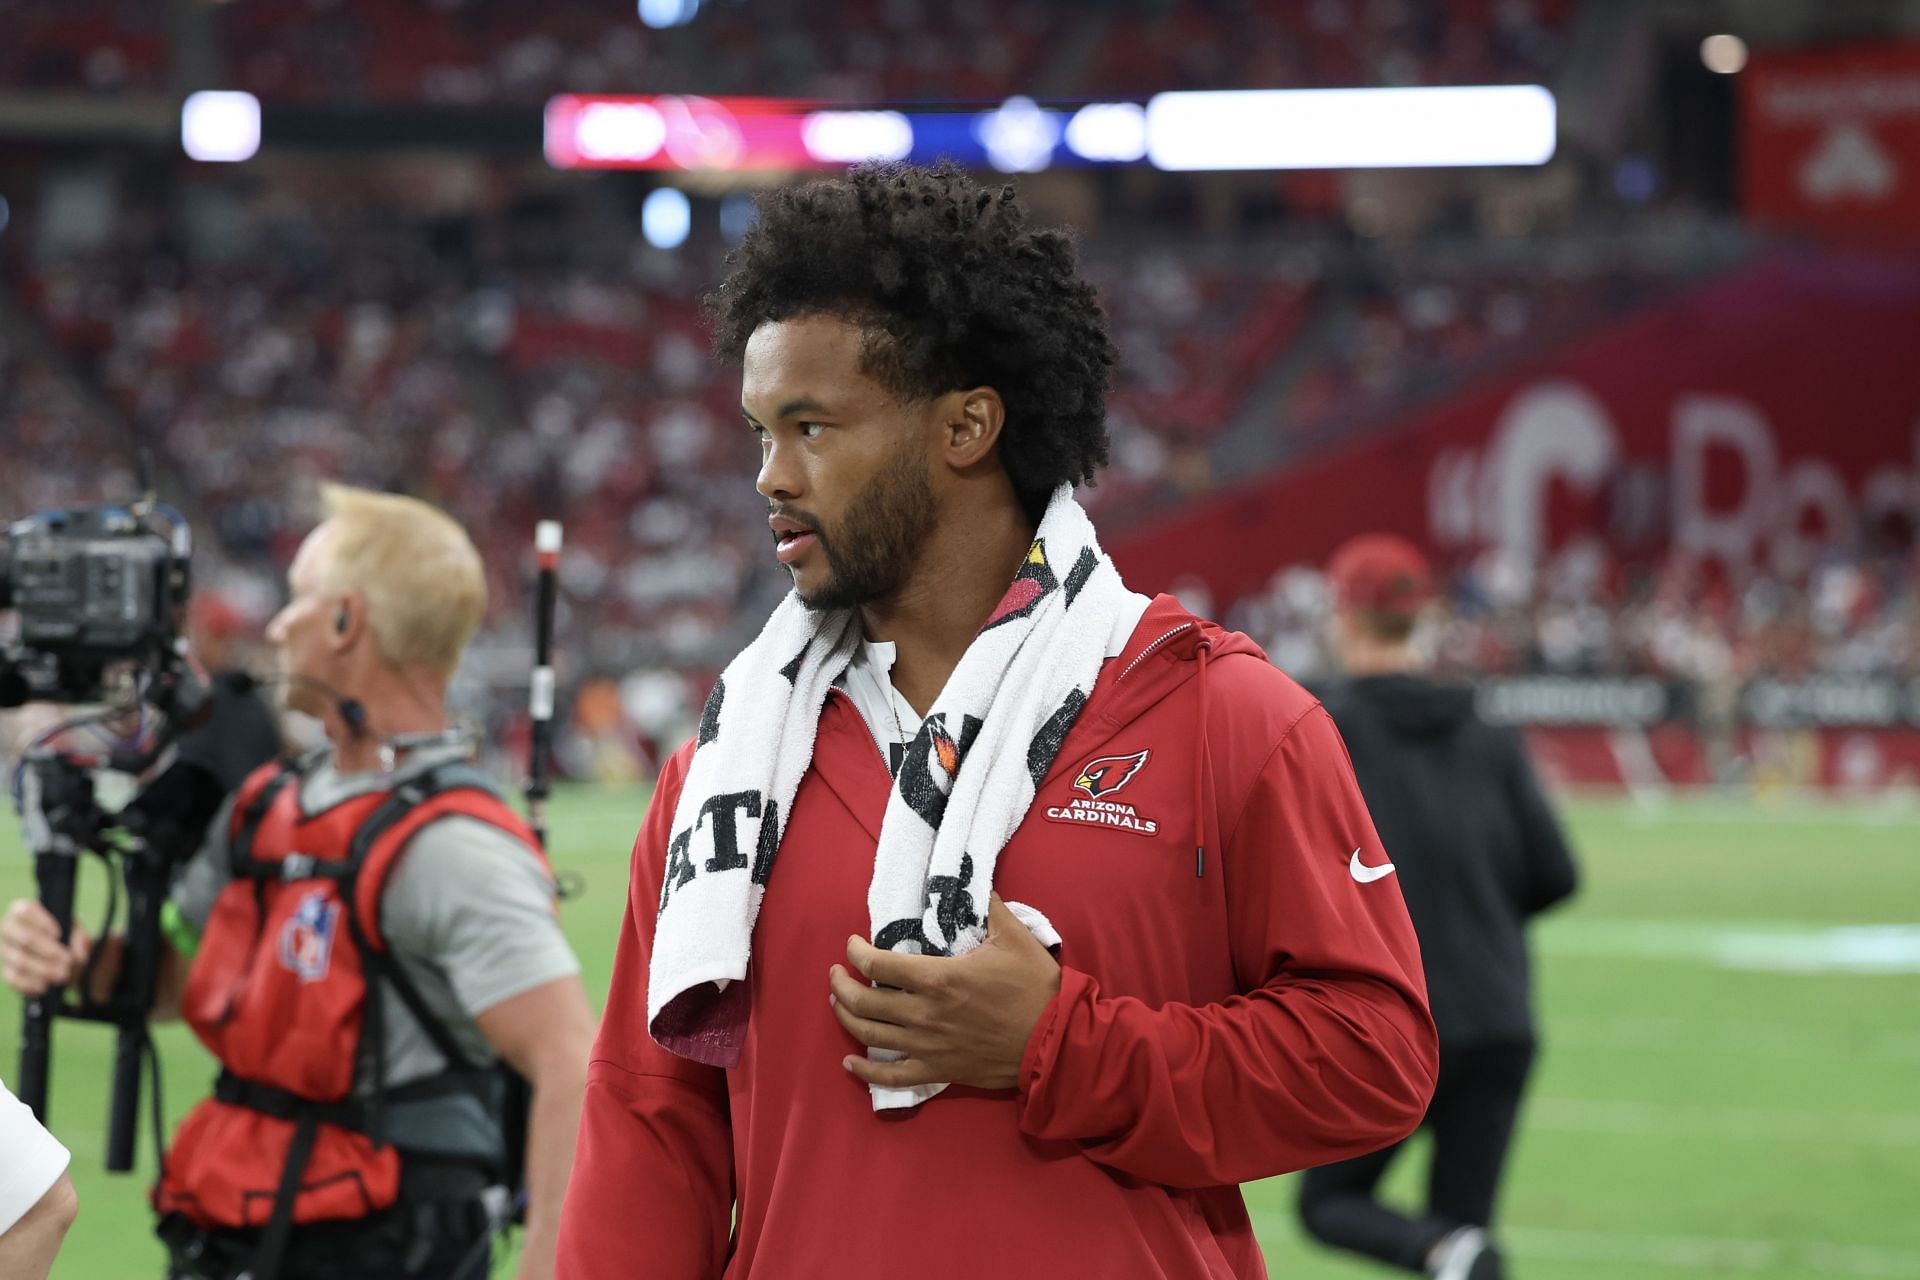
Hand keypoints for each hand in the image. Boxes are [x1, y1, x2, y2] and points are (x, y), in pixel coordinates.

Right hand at [0, 900, 90, 997]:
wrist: (59, 957)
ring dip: (44, 970)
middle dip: (48, 951)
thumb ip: (80, 940)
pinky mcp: (4, 970)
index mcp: (21, 911)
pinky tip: (45, 987)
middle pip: (24, 938)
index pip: (25, 911)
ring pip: (20, 961)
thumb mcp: (75, 931)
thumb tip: (78, 957)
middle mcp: (7, 929)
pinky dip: (30, 984)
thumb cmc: (65, 936)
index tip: (58, 933)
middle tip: (68, 961)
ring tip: (63, 975)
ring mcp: (3, 951)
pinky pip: (13, 978)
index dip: (41, 921)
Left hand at [829, 894, 1061, 1091]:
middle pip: (864, 1001)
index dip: (857, 952)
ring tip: (838, 1004)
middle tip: (837, 973)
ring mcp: (927, 1046)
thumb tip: (975, 883)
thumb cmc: (1035, 988)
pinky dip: (866, 1071)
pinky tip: (850, 1063)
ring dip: (846, 1018)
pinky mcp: (937, 1070)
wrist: (1056, 1041)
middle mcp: (924, 1013)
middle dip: (841, 985)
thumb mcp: (1015, 937)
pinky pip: (892, 1075)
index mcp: (938, 978)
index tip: (852, 944)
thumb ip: (990, 907)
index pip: (878, 965)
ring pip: (869, 1035)